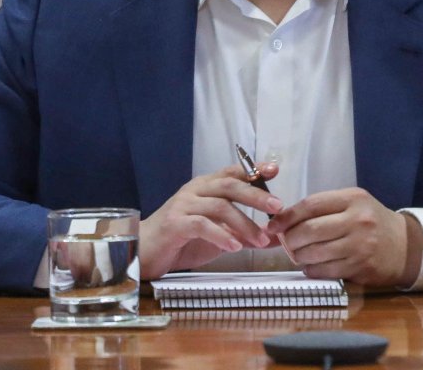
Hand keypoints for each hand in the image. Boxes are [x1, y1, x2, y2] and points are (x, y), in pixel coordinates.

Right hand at [139, 162, 281, 278]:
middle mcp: (195, 190)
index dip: (254, 170)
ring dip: (244, 223)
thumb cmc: (182, 241)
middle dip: (256, 195)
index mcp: (206, 186)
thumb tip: (275, 239)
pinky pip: (201, 225)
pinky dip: (221, 235)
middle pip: (230, 185)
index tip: (275, 170)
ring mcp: (183, 205)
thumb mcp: (219, 237)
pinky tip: (235, 247)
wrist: (144, 252)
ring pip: (219, 206)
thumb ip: (244, 235)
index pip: (233, 172)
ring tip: (261, 240)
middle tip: (277, 207)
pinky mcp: (174, 223)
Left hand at [267, 187, 422, 287]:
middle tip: (285, 242)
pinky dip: (312, 269)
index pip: (311, 204)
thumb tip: (285, 219)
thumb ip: (324, 208)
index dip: (287, 215)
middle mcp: (357, 220)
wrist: (404, 245)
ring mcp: (359, 246)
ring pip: (315, 253)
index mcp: (353, 199)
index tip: (274, 225)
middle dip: (290, 238)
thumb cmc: (372, 221)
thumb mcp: (353, 203)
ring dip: (299, 256)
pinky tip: (311, 265)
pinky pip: (326, 271)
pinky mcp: (360, 268)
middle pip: (310, 230)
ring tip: (297, 254)